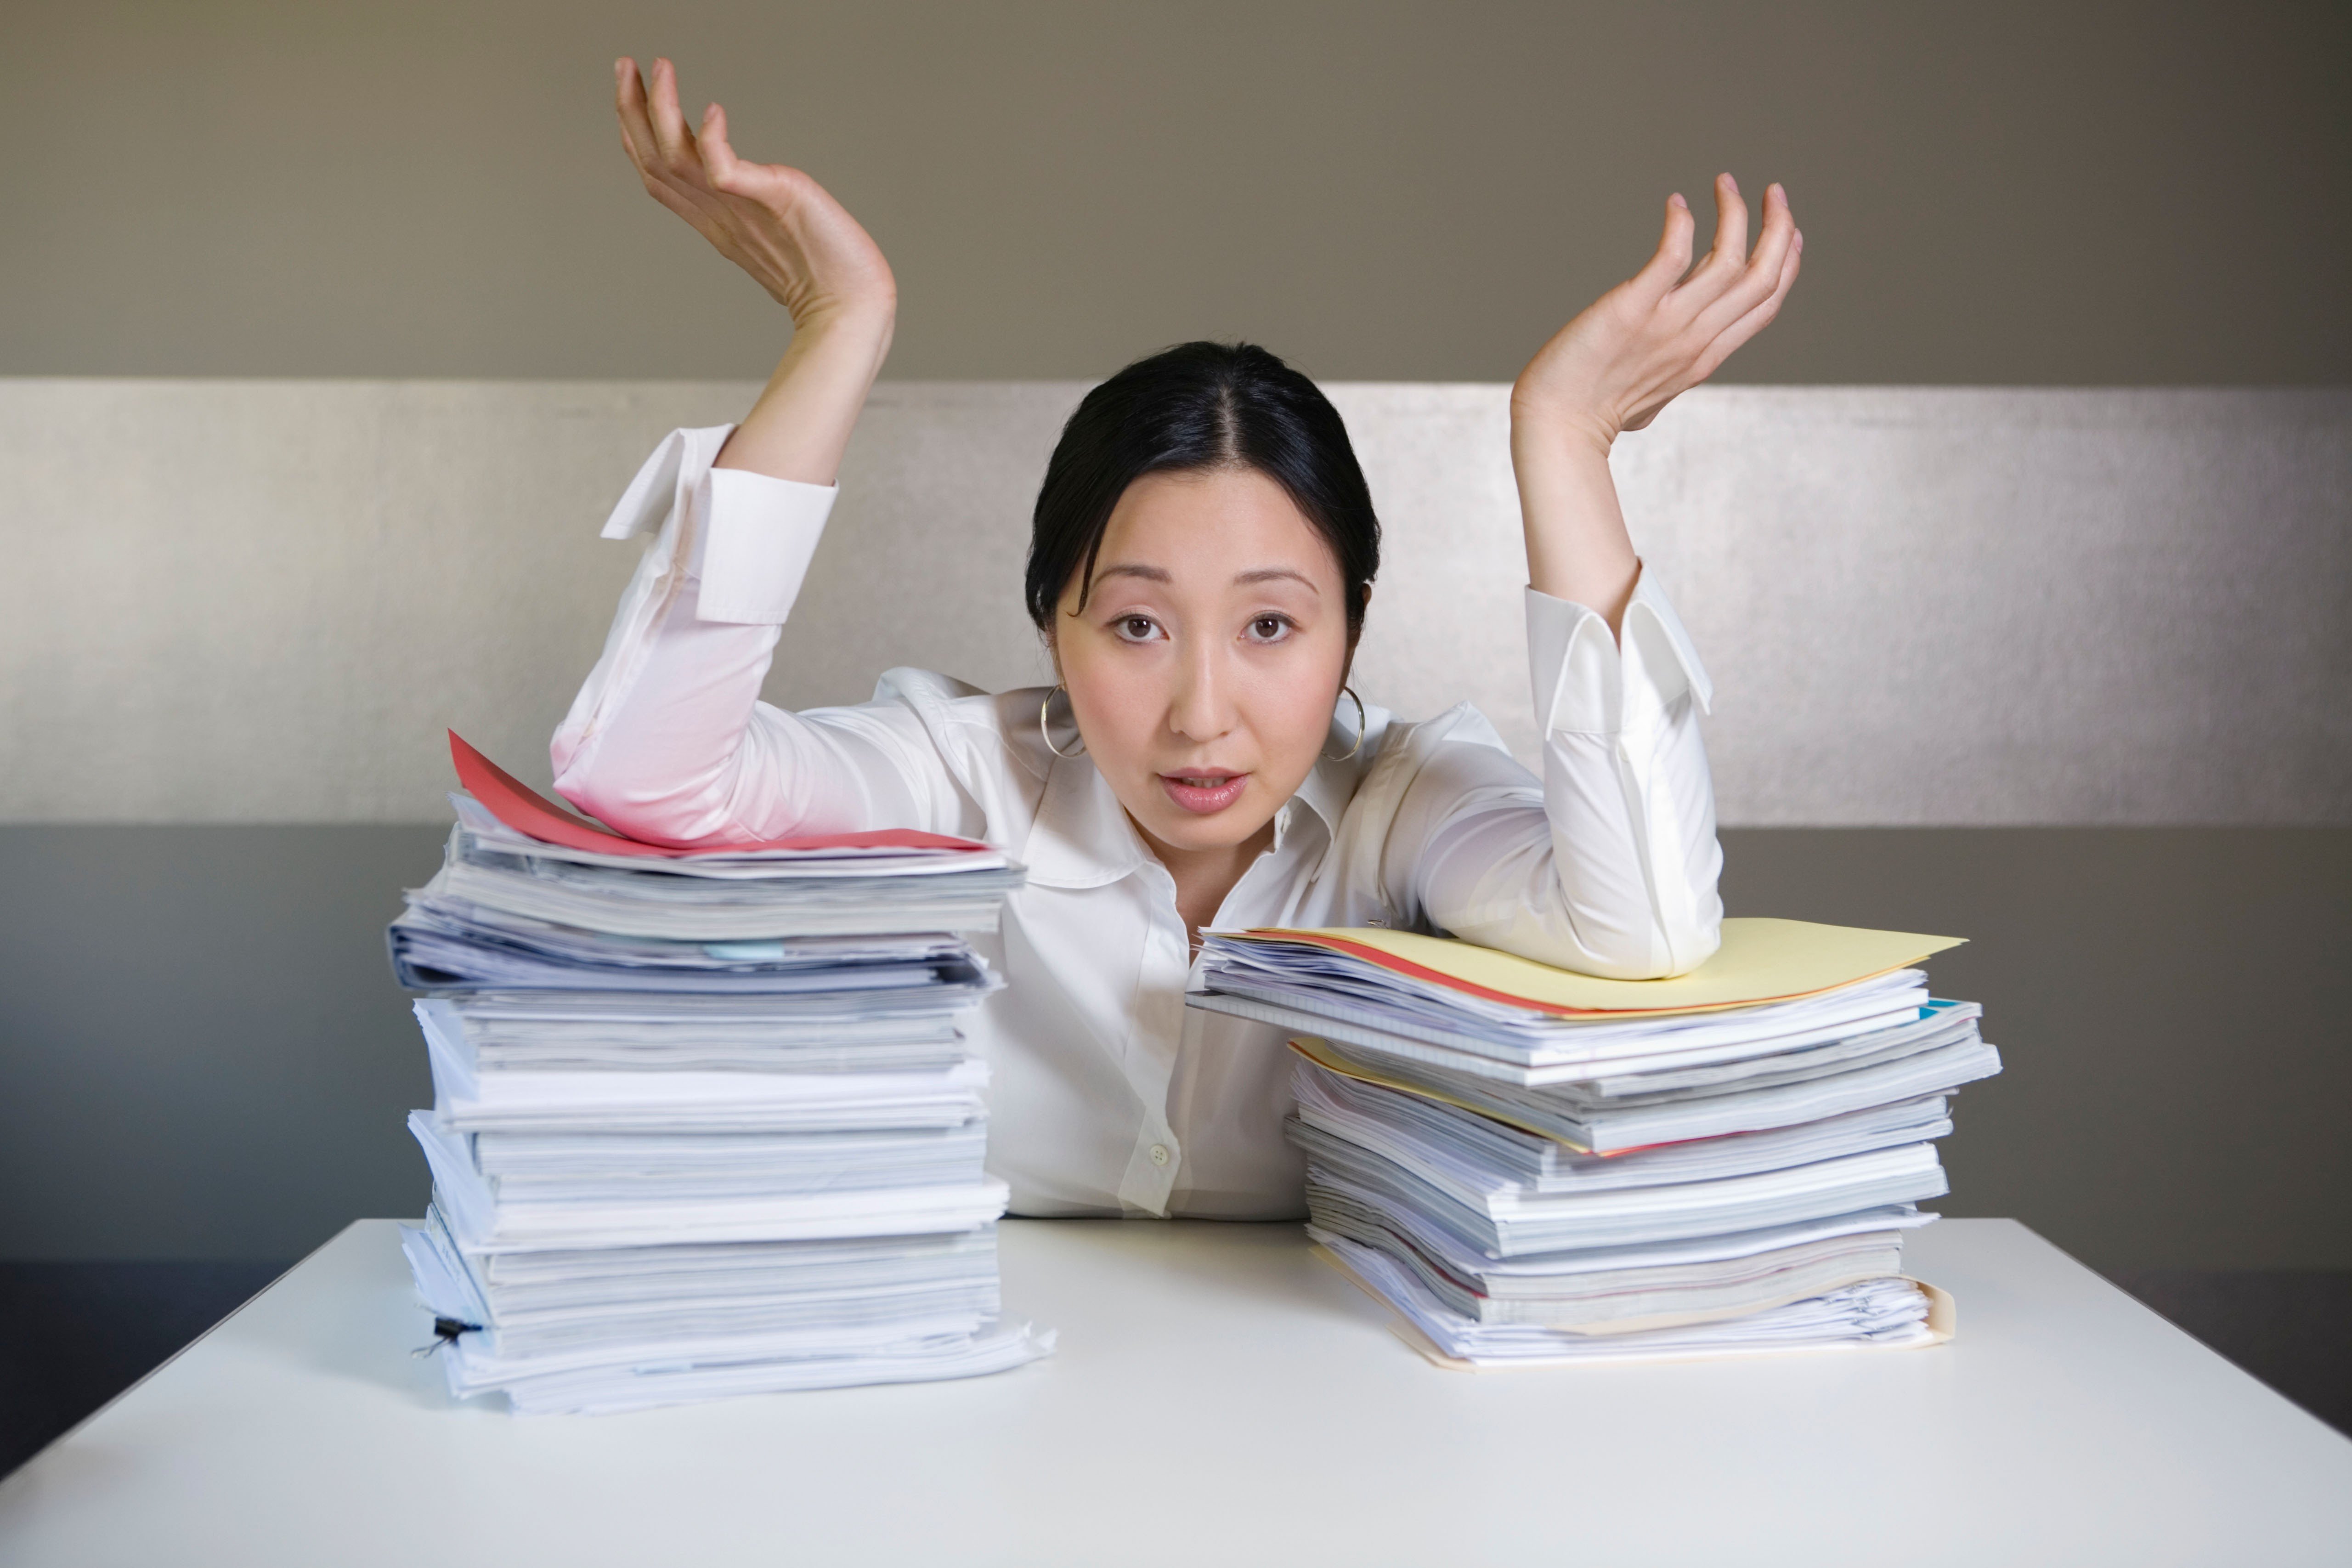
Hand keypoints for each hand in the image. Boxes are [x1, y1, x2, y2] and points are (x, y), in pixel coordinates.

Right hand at [616, 57, 896, 335]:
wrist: (852, 307)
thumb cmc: (827, 274)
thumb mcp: (773, 230)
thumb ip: (750, 204)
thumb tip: (741, 184)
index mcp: (716, 222)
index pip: (658, 175)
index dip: (636, 134)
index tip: (629, 90)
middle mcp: (719, 216)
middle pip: (655, 161)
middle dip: (633, 110)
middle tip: (624, 65)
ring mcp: (741, 210)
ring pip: (677, 158)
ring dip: (661, 108)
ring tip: (659, 69)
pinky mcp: (773, 200)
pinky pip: (725, 171)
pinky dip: (713, 140)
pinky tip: (712, 110)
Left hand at [1512, 175, 1800, 448]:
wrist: (1557, 426)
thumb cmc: (1591, 413)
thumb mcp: (1649, 395)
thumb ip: (1665, 374)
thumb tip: (1661, 379)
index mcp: (1705, 358)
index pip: (1765, 305)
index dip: (1785, 264)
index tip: (1790, 233)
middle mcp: (1696, 340)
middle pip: (1762, 279)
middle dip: (1778, 230)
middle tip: (1774, 192)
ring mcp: (1667, 324)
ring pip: (1729, 262)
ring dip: (1734, 215)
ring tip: (1725, 183)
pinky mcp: (1632, 309)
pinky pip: (1673, 257)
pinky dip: (1681, 225)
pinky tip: (1676, 203)